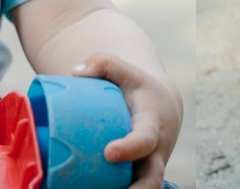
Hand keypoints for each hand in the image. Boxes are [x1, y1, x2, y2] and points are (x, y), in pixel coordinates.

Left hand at [73, 53, 182, 188]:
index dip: (130, 148)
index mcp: (153, 126)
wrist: (164, 108)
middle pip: (152, 180)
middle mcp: (155, 154)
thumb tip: (75, 72)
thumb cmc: (138, 88)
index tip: (109, 153)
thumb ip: (103, 63)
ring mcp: (149, 170)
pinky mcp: (141, 180)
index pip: (145, 140)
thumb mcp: (126, 70)